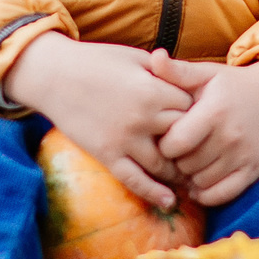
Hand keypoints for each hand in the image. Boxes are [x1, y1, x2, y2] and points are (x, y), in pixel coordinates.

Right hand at [1, 33, 190, 204]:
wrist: (53, 76)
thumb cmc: (96, 60)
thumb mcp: (135, 57)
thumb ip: (165, 72)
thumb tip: (192, 83)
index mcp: (154, 90)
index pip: (193, 109)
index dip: (199, 114)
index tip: (201, 120)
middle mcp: (143, 118)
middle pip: (184, 139)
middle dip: (194, 145)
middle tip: (204, 153)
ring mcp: (125, 140)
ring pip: (164, 165)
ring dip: (179, 174)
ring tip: (191, 179)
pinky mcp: (107, 155)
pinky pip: (135, 180)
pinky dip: (154, 194)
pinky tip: (169, 202)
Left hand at [150, 52, 258, 206]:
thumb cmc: (234, 84)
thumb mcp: (207, 73)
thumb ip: (177, 71)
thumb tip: (154, 56)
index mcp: (213, 112)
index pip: (176, 143)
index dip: (164, 144)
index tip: (167, 137)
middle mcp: (229, 137)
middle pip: (186, 165)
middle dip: (176, 161)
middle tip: (177, 152)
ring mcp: (242, 156)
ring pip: (201, 182)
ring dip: (190, 177)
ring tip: (189, 163)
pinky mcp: (253, 171)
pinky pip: (223, 195)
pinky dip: (207, 194)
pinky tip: (200, 183)